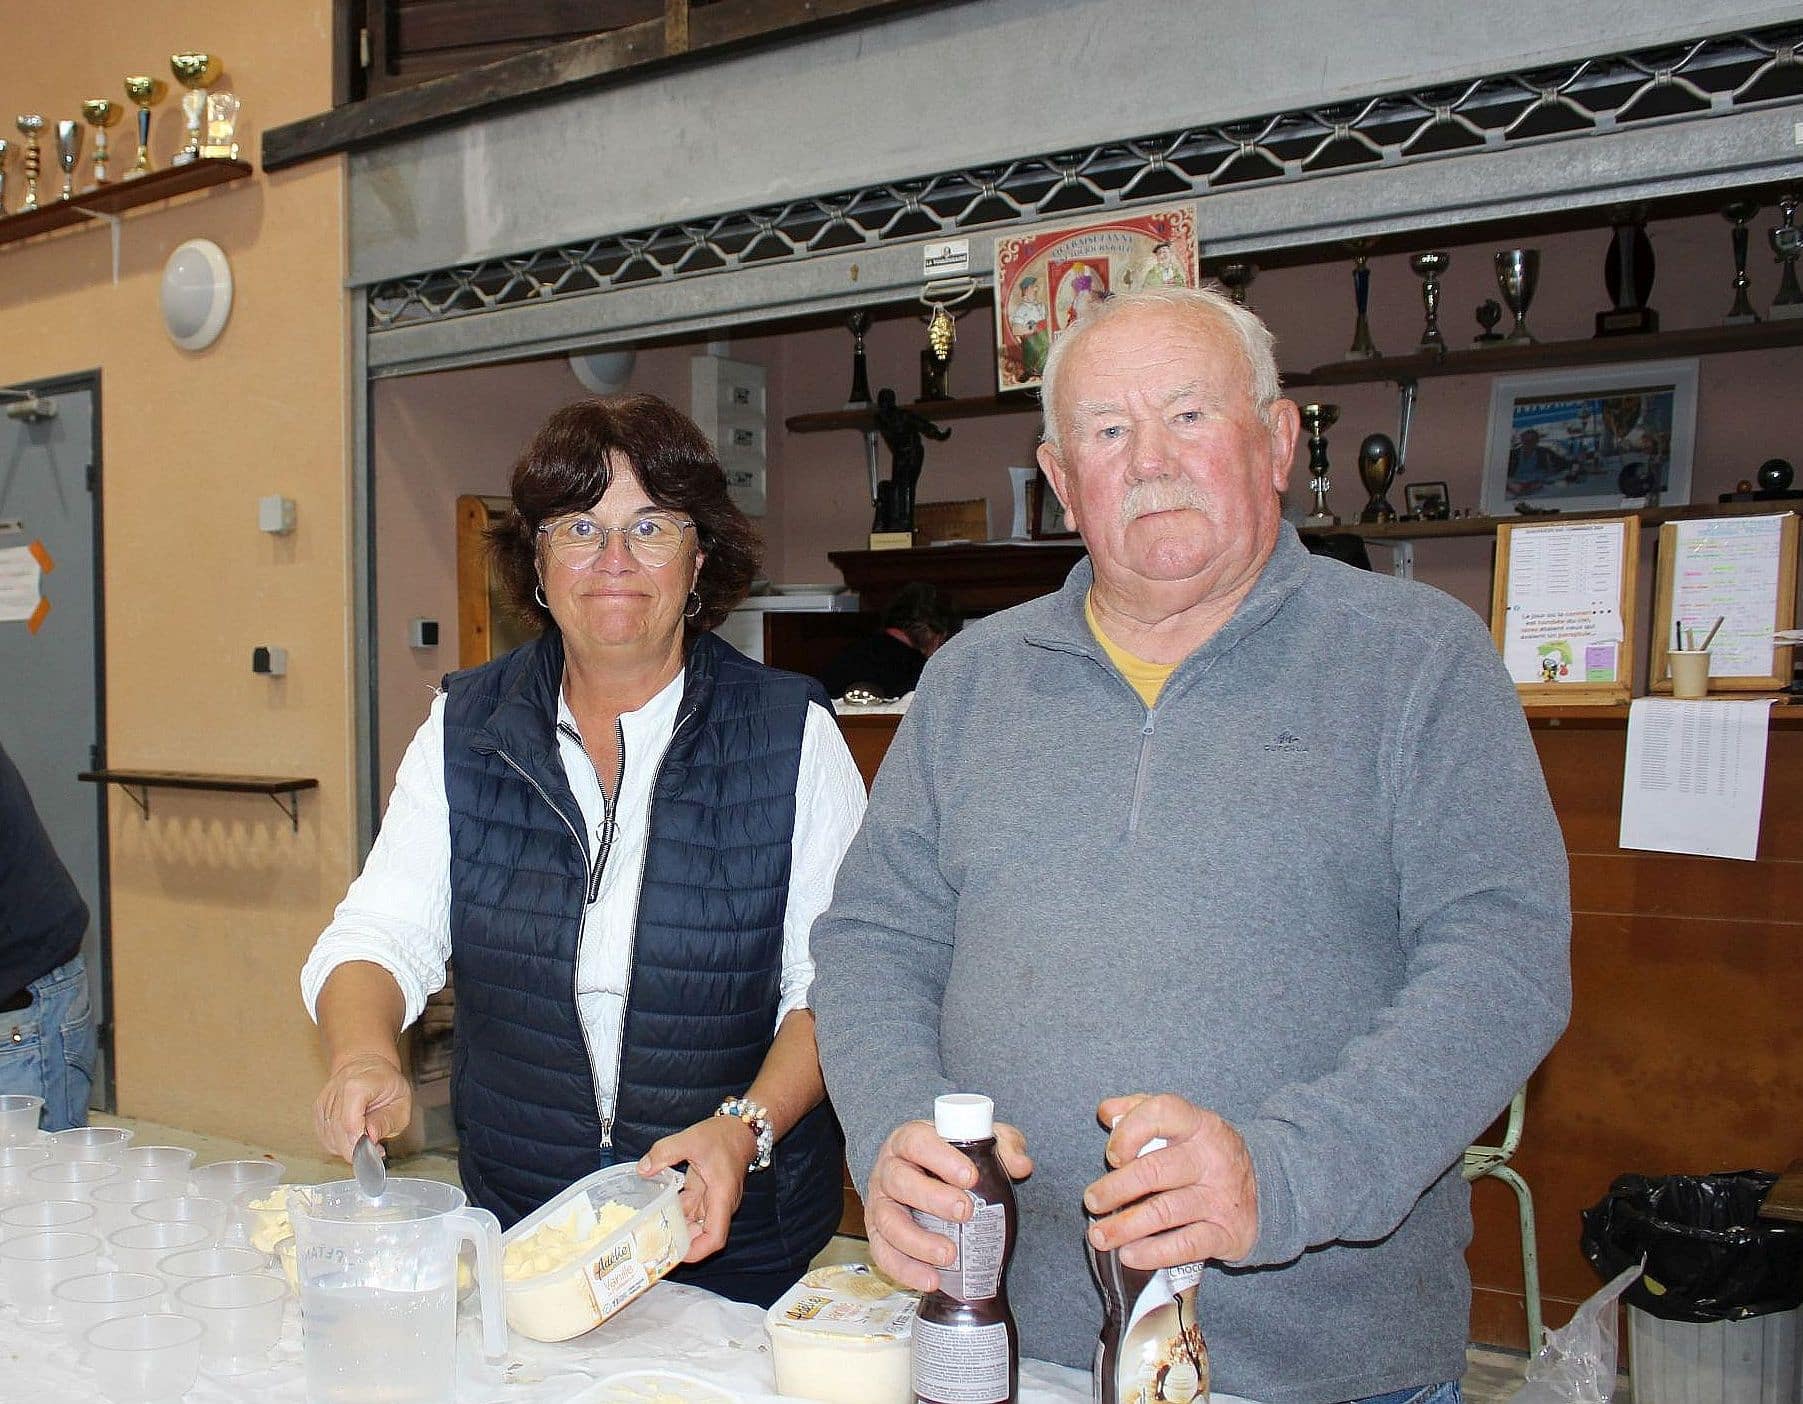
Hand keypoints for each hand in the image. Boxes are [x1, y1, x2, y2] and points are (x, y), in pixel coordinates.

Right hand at [314, 1052, 411, 1162]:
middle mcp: (335, 1092)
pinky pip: (326, 1138)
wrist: (367, 1064)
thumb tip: (372, 1137)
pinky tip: (354, 1135)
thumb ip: (387, 1121)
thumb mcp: (400, 1101)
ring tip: (366, 1137)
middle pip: (338, 1134)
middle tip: (375, 1147)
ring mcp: (324, 1102)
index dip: (361, 1143)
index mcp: (357, 1085)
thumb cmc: (386, 1083)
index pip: (350, 1123)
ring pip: (330, 1139)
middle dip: (357, 1149)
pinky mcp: (318, 1111)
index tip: (376, 1148)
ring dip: (349, 1146)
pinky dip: (340, 1143)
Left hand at [638, 1116, 755, 1261]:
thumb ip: (665, 1152)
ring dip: (675, 1229)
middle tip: (653, 1245)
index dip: (696, 1251)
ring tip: (649, 1232)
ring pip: (694, 1225)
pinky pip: (690, 1211)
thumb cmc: (722, 1136)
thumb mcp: (691, 1139)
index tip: (675, 1254)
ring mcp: (712, 1201)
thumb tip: (642, 1169)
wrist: (740, 1128)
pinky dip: (675, 1214)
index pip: (715, 1238)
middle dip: (680, 1244)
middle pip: (702, 1236)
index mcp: (721, 1197)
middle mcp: (719, 1205)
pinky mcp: (705, 1193)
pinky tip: (656, 1212)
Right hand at [863, 1119, 1033, 1292]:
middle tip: (965, 1212)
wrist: (925, 1181)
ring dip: (917, 1242)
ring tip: (949, 1255)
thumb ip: (1004, 1147)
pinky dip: (905, 1270)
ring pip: (888, 1221)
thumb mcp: (979, 1144)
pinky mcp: (877, 1235)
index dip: (941, 1158)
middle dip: (932, 1198)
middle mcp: (889, 1170)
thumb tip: (1022, 1166)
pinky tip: (932, 1280)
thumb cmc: (950, 1161)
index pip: (917, 1142)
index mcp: (909, 1140)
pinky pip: (883, 1254)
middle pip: (899, 1181)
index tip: (970, 1176)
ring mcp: (879, 1204)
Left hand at [1084, 1093, 1257, 1269]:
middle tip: (1091, 1201)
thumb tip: (1106, 1112)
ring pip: (1165, 1212)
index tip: (1111, 1155)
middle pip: (1155, 1170)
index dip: (1129, 1132)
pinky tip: (1129, 1255)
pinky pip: (1186, 1245)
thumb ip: (1140, 1111)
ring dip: (1125, 1226)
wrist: (1268, 1189)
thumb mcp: (1181, 1124)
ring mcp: (1221, 1197)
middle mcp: (1212, 1158)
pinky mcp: (1227, 1233)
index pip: (1162, 1114)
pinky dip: (1154, 1253)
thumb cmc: (1204, 1155)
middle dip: (1115, 1188)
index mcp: (1198, 1124)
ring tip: (1099, 1235)